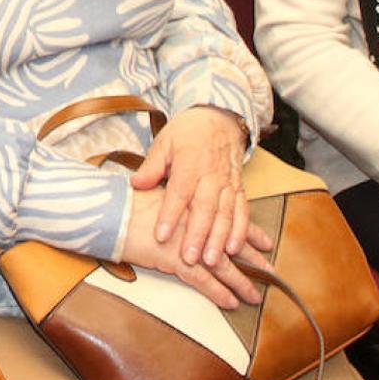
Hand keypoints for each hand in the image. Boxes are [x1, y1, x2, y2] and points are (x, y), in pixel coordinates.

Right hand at [123, 186, 273, 309]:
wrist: (109, 211)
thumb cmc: (124, 201)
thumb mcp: (152, 192)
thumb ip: (170, 201)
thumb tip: (178, 207)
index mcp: (192, 208)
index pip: (227, 220)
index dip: (248, 231)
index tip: (264, 240)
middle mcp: (196, 226)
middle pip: (231, 244)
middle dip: (253, 259)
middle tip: (271, 270)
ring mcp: (188, 244)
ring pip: (223, 266)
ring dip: (242, 282)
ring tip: (255, 295)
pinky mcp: (177, 261)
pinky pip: (204, 281)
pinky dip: (219, 292)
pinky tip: (231, 302)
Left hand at [130, 105, 250, 266]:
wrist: (218, 119)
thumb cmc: (187, 133)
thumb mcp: (164, 142)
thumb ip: (151, 166)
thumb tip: (136, 183)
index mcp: (190, 163)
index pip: (179, 193)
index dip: (170, 215)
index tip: (161, 236)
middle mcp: (211, 176)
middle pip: (204, 209)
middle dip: (197, 236)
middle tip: (189, 259)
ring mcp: (227, 183)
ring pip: (225, 214)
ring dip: (219, 239)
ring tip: (211, 260)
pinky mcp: (239, 189)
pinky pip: (242, 211)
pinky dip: (241, 231)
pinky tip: (234, 248)